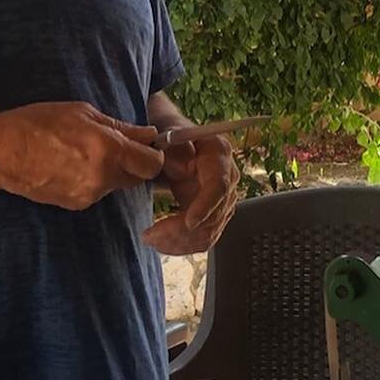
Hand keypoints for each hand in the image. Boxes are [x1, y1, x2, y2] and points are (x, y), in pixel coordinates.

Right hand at [0, 102, 163, 209]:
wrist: (2, 152)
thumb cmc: (40, 122)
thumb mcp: (83, 113)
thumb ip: (120, 127)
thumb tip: (149, 134)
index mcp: (108, 151)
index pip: (153, 164)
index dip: (153, 154)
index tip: (145, 145)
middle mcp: (103, 178)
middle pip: (137, 177)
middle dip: (133, 163)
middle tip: (115, 146)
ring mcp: (88, 195)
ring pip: (115, 185)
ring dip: (111, 171)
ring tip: (84, 153)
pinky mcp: (75, 204)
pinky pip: (96, 191)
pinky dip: (93, 180)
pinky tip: (71, 165)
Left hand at [142, 133, 239, 254]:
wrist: (173, 143)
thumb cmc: (170, 137)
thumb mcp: (167, 133)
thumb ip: (174, 148)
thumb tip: (185, 167)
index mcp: (219, 154)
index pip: (220, 185)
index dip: (206, 206)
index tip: (188, 222)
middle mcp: (228, 178)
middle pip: (213, 215)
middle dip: (181, 230)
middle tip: (150, 236)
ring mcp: (224, 200)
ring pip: (209, 232)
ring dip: (179, 242)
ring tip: (151, 239)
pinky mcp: (215, 215)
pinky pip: (205, 239)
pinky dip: (183, 246)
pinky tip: (162, 244)